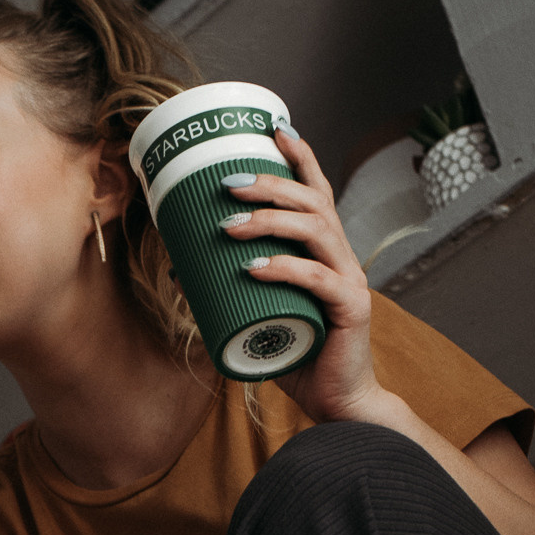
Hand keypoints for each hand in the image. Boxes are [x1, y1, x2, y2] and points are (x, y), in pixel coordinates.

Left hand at [219, 127, 390, 427]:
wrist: (336, 404)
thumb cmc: (298, 355)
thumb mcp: (259, 315)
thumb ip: (230, 290)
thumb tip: (183, 268)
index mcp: (325, 250)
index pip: (316, 191)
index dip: (300, 157)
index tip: (274, 129)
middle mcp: (341, 256)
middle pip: (312, 201)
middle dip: (269, 185)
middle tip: (227, 184)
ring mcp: (349, 280)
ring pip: (316, 230)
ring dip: (270, 221)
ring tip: (229, 225)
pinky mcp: (351, 308)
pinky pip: (317, 279)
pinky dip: (284, 269)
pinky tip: (254, 267)